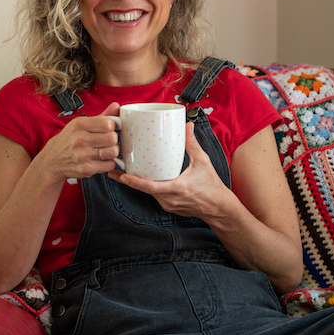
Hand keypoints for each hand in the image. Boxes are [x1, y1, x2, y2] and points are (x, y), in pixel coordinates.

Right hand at [39, 102, 121, 181]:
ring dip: (113, 151)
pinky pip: (110, 164)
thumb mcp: (80, 125)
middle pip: (112, 138)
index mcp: (80, 125)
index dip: (112, 126)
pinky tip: (101, 160)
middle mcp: (80, 139)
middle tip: (108, 141)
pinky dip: (109, 162)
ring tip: (106, 150)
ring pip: (113, 152)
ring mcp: (83, 155)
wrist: (51, 161)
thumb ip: (101, 116)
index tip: (109, 129)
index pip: (108, 123)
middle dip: (113, 139)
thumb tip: (117, 106)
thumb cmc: (69, 140)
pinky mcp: (86, 169)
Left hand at [109, 122, 229, 220]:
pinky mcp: (169, 206)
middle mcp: (169, 199)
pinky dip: (147, 187)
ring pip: (148, 193)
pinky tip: (141, 178)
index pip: (151, 187)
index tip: (122, 175)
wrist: (219, 208)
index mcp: (177, 188)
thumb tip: (186, 126)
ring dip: (136, 183)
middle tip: (114, 169)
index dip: (134, 182)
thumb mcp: (202, 162)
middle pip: (144, 190)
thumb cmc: (212, 186)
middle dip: (128, 180)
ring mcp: (168, 205)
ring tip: (122, 172)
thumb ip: (192, 144)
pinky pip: (154, 196)